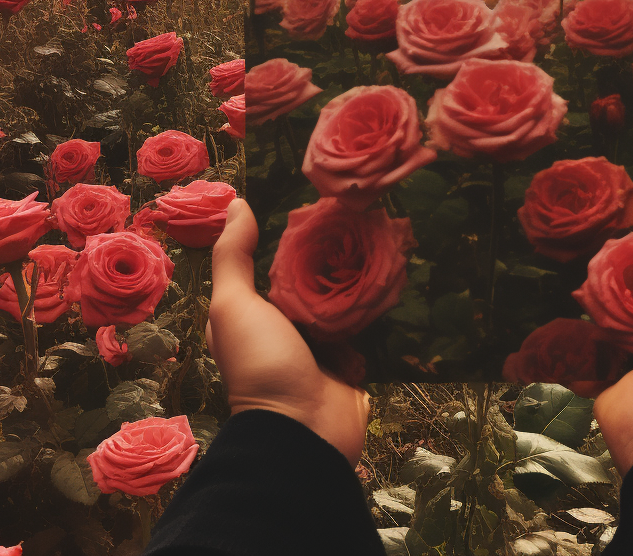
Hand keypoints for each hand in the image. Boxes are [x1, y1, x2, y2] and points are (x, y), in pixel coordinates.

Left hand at [205, 198, 369, 467]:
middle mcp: (287, 325)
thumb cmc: (261, 366)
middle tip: (357, 210)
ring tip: (383, 230)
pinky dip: (380, 301)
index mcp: (254, 313)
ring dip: (360, 272)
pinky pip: (370, 320)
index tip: (312, 198)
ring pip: (343, 295)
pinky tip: (398, 269)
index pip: (271, 262)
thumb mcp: (234, 306)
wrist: (304, 434)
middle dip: (332, 249)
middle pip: (312, 276)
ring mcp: (322, 342)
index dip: (288, 233)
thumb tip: (235, 202)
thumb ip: (234, 257)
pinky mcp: (355, 356)